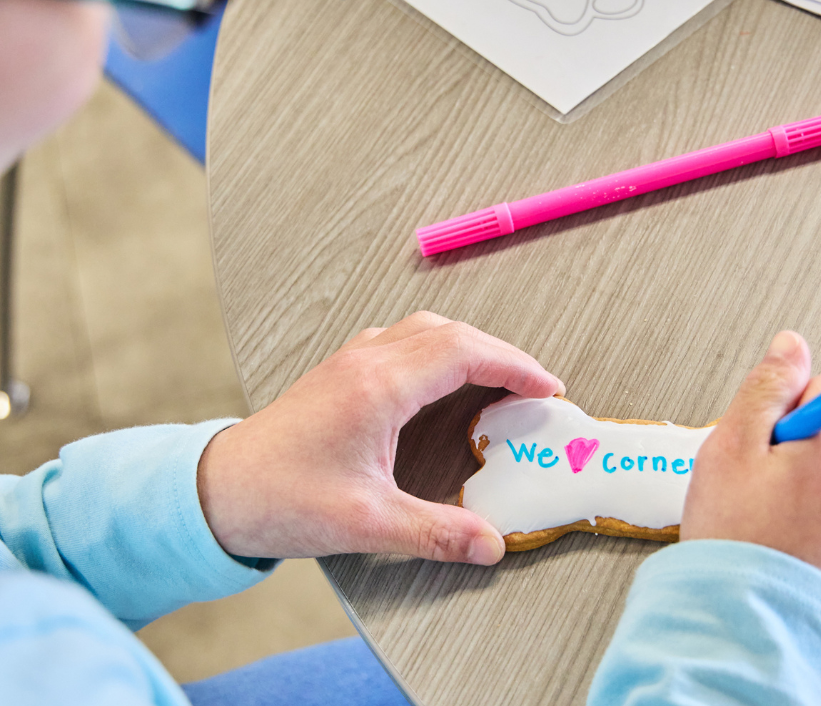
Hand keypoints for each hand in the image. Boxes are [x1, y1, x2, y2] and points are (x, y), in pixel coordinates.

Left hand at [197, 312, 564, 564]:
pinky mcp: (342, 369)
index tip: (548, 388)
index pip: (463, 352)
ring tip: (497, 378)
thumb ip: (435, 531)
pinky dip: (438, 347)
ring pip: (426, 328)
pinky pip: (403, 338)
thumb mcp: (366, 523)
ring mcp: (352, 359)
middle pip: (450, 332)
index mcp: (379, 387)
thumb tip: (492, 545)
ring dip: (468, 345)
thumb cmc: (285, 500)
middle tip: (534, 387)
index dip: (514, 365)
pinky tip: (442, 377)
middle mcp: (368, 360)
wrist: (220, 489)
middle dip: (500, 353)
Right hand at [680, 331, 820, 609]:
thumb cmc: (734, 540)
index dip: (786, 408)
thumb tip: (793, 345)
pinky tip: (807, 532)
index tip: (795, 414)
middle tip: (768, 480)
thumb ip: (767, 386)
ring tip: (784, 511)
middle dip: (809, 442)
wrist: (746, 623)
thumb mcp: (730, 448)